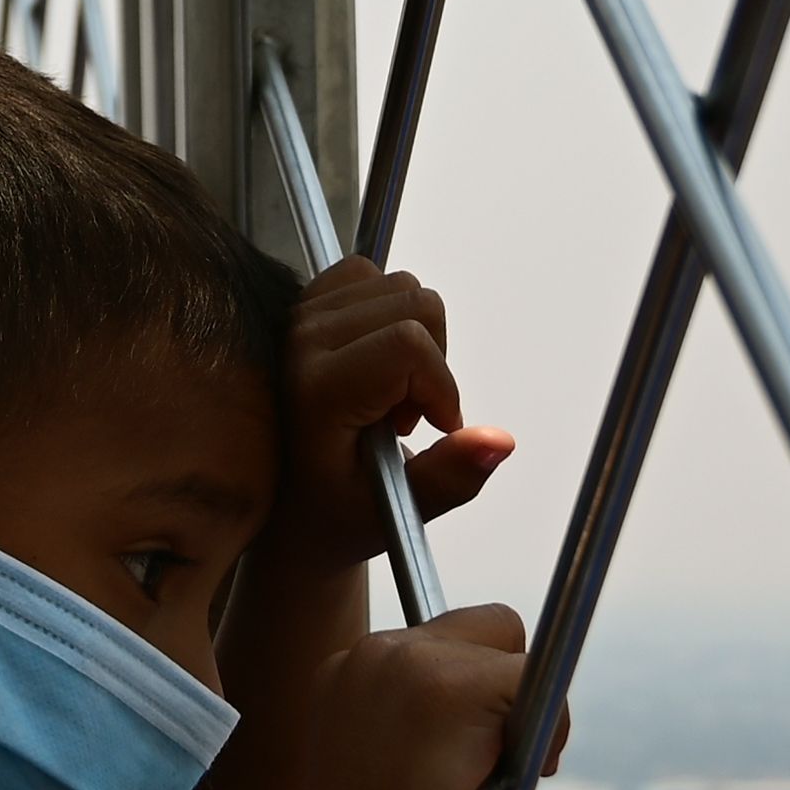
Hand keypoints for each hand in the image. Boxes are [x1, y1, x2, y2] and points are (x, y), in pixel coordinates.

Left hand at [263, 260, 506, 580]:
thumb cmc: (334, 512)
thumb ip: (451, 476)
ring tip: (390, 395)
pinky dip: (392, 314)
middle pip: (415, 303)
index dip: (441, 385)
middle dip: (432, 363)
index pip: (408, 343)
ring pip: (400, 286)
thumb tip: (499, 440)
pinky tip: (379, 365)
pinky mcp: (308, 303)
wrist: (289, 507)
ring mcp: (301, 315)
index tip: (435, 427)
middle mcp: (303, 341)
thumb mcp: (398, 511)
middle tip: (407, 417)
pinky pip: (371, 276)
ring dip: (414, 340)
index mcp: (318, 390)